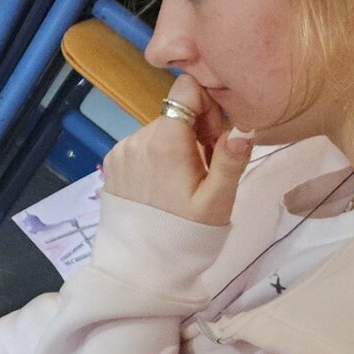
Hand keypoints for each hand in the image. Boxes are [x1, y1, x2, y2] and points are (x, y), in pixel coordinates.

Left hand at [100, 75, 249, 225]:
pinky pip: (140, 145)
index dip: (206, 106)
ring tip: (181, 180)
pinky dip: (155, 156)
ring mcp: (120, 150)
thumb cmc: (186, 233)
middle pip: (174, 112)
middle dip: (193, 130)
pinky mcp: (110, 162)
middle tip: (202, 166)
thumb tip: (243, 129)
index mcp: (164, 142)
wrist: (141, 264)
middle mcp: (137, 139)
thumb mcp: (217, 201)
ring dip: (174, 144)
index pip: (185, 89)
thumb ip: (230, 161)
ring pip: (158, 129)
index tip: (213, 137)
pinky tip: (162, 183)